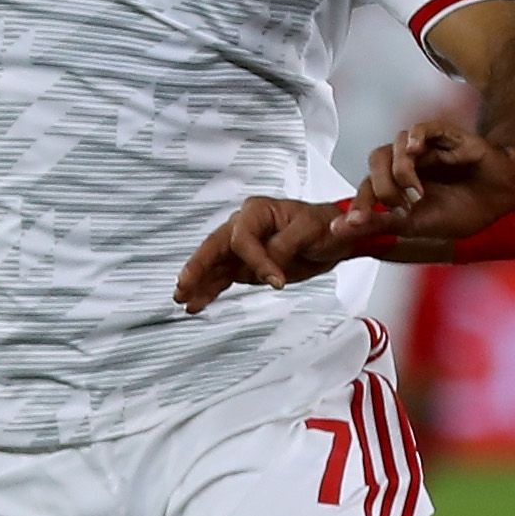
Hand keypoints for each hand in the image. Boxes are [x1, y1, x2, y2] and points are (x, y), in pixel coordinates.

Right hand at [176, 194, 367, 311]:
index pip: (244, 238)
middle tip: (184, 284)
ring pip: (214, 265)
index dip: (256, 260)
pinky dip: (209, 290)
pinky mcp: (245, 266)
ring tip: (182, 299)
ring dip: (198, 282)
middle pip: (214, 247)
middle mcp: (244, 227)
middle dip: (199, 267)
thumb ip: (287, 244)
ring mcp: (242, 248)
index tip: (276, 280)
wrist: (332, 237)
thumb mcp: (311, 230)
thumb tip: (270, 264)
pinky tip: (196, 304)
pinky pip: (222, 278)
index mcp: (257, 212)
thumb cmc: (322, 226)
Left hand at [355, 119, 514, 238]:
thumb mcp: (417, 225)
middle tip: (399, 208)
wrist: (501, 198)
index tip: (355, 224)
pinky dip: (416, 137)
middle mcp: (407, 163)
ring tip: (418, 194)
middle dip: (380, 188)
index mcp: (397, 184)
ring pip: (395, 146)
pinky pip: (422, 128)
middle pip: (376, 160)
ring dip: (400, 172)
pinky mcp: (445, 136)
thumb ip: (381, 224)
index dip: (359, 203)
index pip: (367, 185)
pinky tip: (417, 151)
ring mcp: (425, 149)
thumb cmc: (463, 209)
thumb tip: (344, 229)